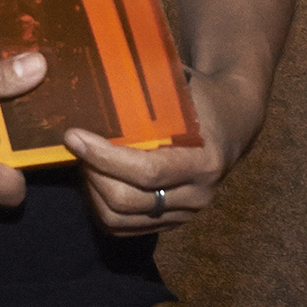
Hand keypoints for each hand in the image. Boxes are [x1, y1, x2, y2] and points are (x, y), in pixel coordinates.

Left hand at [64, 66, 258, 234]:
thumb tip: (96, 78)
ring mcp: (184, 214)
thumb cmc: (200, 99)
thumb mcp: (182, 89)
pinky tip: (95, 178)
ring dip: (92, 191)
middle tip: (75, 146)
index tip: (74, 136)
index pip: (147, 171)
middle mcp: (196, 195)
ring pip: (121, 219)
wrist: (232, 123)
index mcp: (204, 161)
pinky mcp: (171, 223)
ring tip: (84, 161)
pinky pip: (125, 228)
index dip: (105, 156)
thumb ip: (149, 91)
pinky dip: (101, 206)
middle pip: (128, 200)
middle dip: (92, 173)